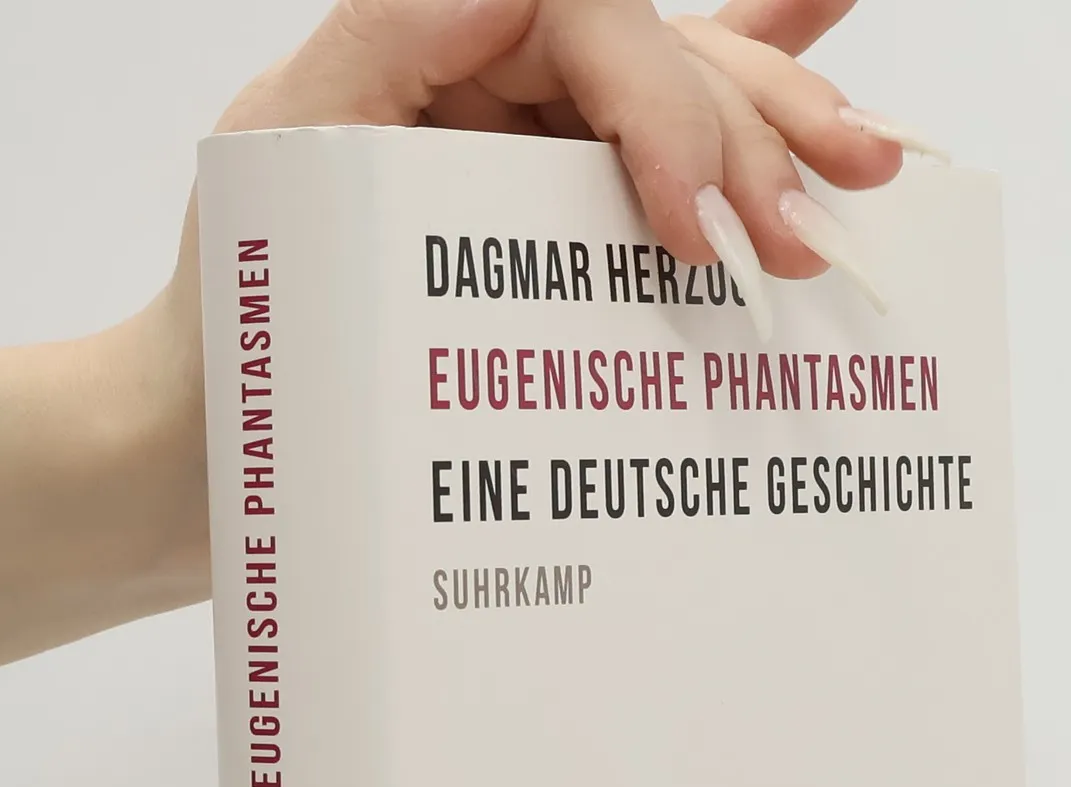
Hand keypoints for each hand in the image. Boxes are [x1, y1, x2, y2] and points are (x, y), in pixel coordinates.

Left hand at [148, 0, 914, 553]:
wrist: (194, 458)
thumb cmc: (225, 332)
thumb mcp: (283, 175)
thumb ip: (388, 53)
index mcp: (421, 49)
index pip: (582, 17)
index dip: (664, 100)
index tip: (697, 232)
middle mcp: (483, 82)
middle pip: (654, 55)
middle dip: (748, 133)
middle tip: (815, 233)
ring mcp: (521, 148)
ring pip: (681, 100)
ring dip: (782, 123)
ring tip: (876, 166)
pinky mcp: (540, 224)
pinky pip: (654, 143)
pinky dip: (749, 86)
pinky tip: (827, 20)